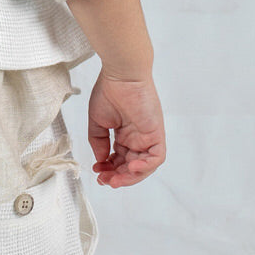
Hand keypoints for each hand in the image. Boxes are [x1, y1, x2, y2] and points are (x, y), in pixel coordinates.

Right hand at [86, 70, 165, 187]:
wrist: (121, 74)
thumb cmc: (110, 90)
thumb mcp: (98, 122)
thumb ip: (99, 143)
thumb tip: (101, 160)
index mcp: (125, 135)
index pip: (120, 160)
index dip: (109, 169)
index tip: (97, 172)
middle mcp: (138, 138)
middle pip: (132, 166)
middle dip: (118, 177)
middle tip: (105, 180)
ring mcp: (148, 136)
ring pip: (145, 166)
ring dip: (130, 176)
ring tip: (115, 179)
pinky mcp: (156, 133)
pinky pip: (157, 157)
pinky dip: (145, 166)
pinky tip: (130, 167)